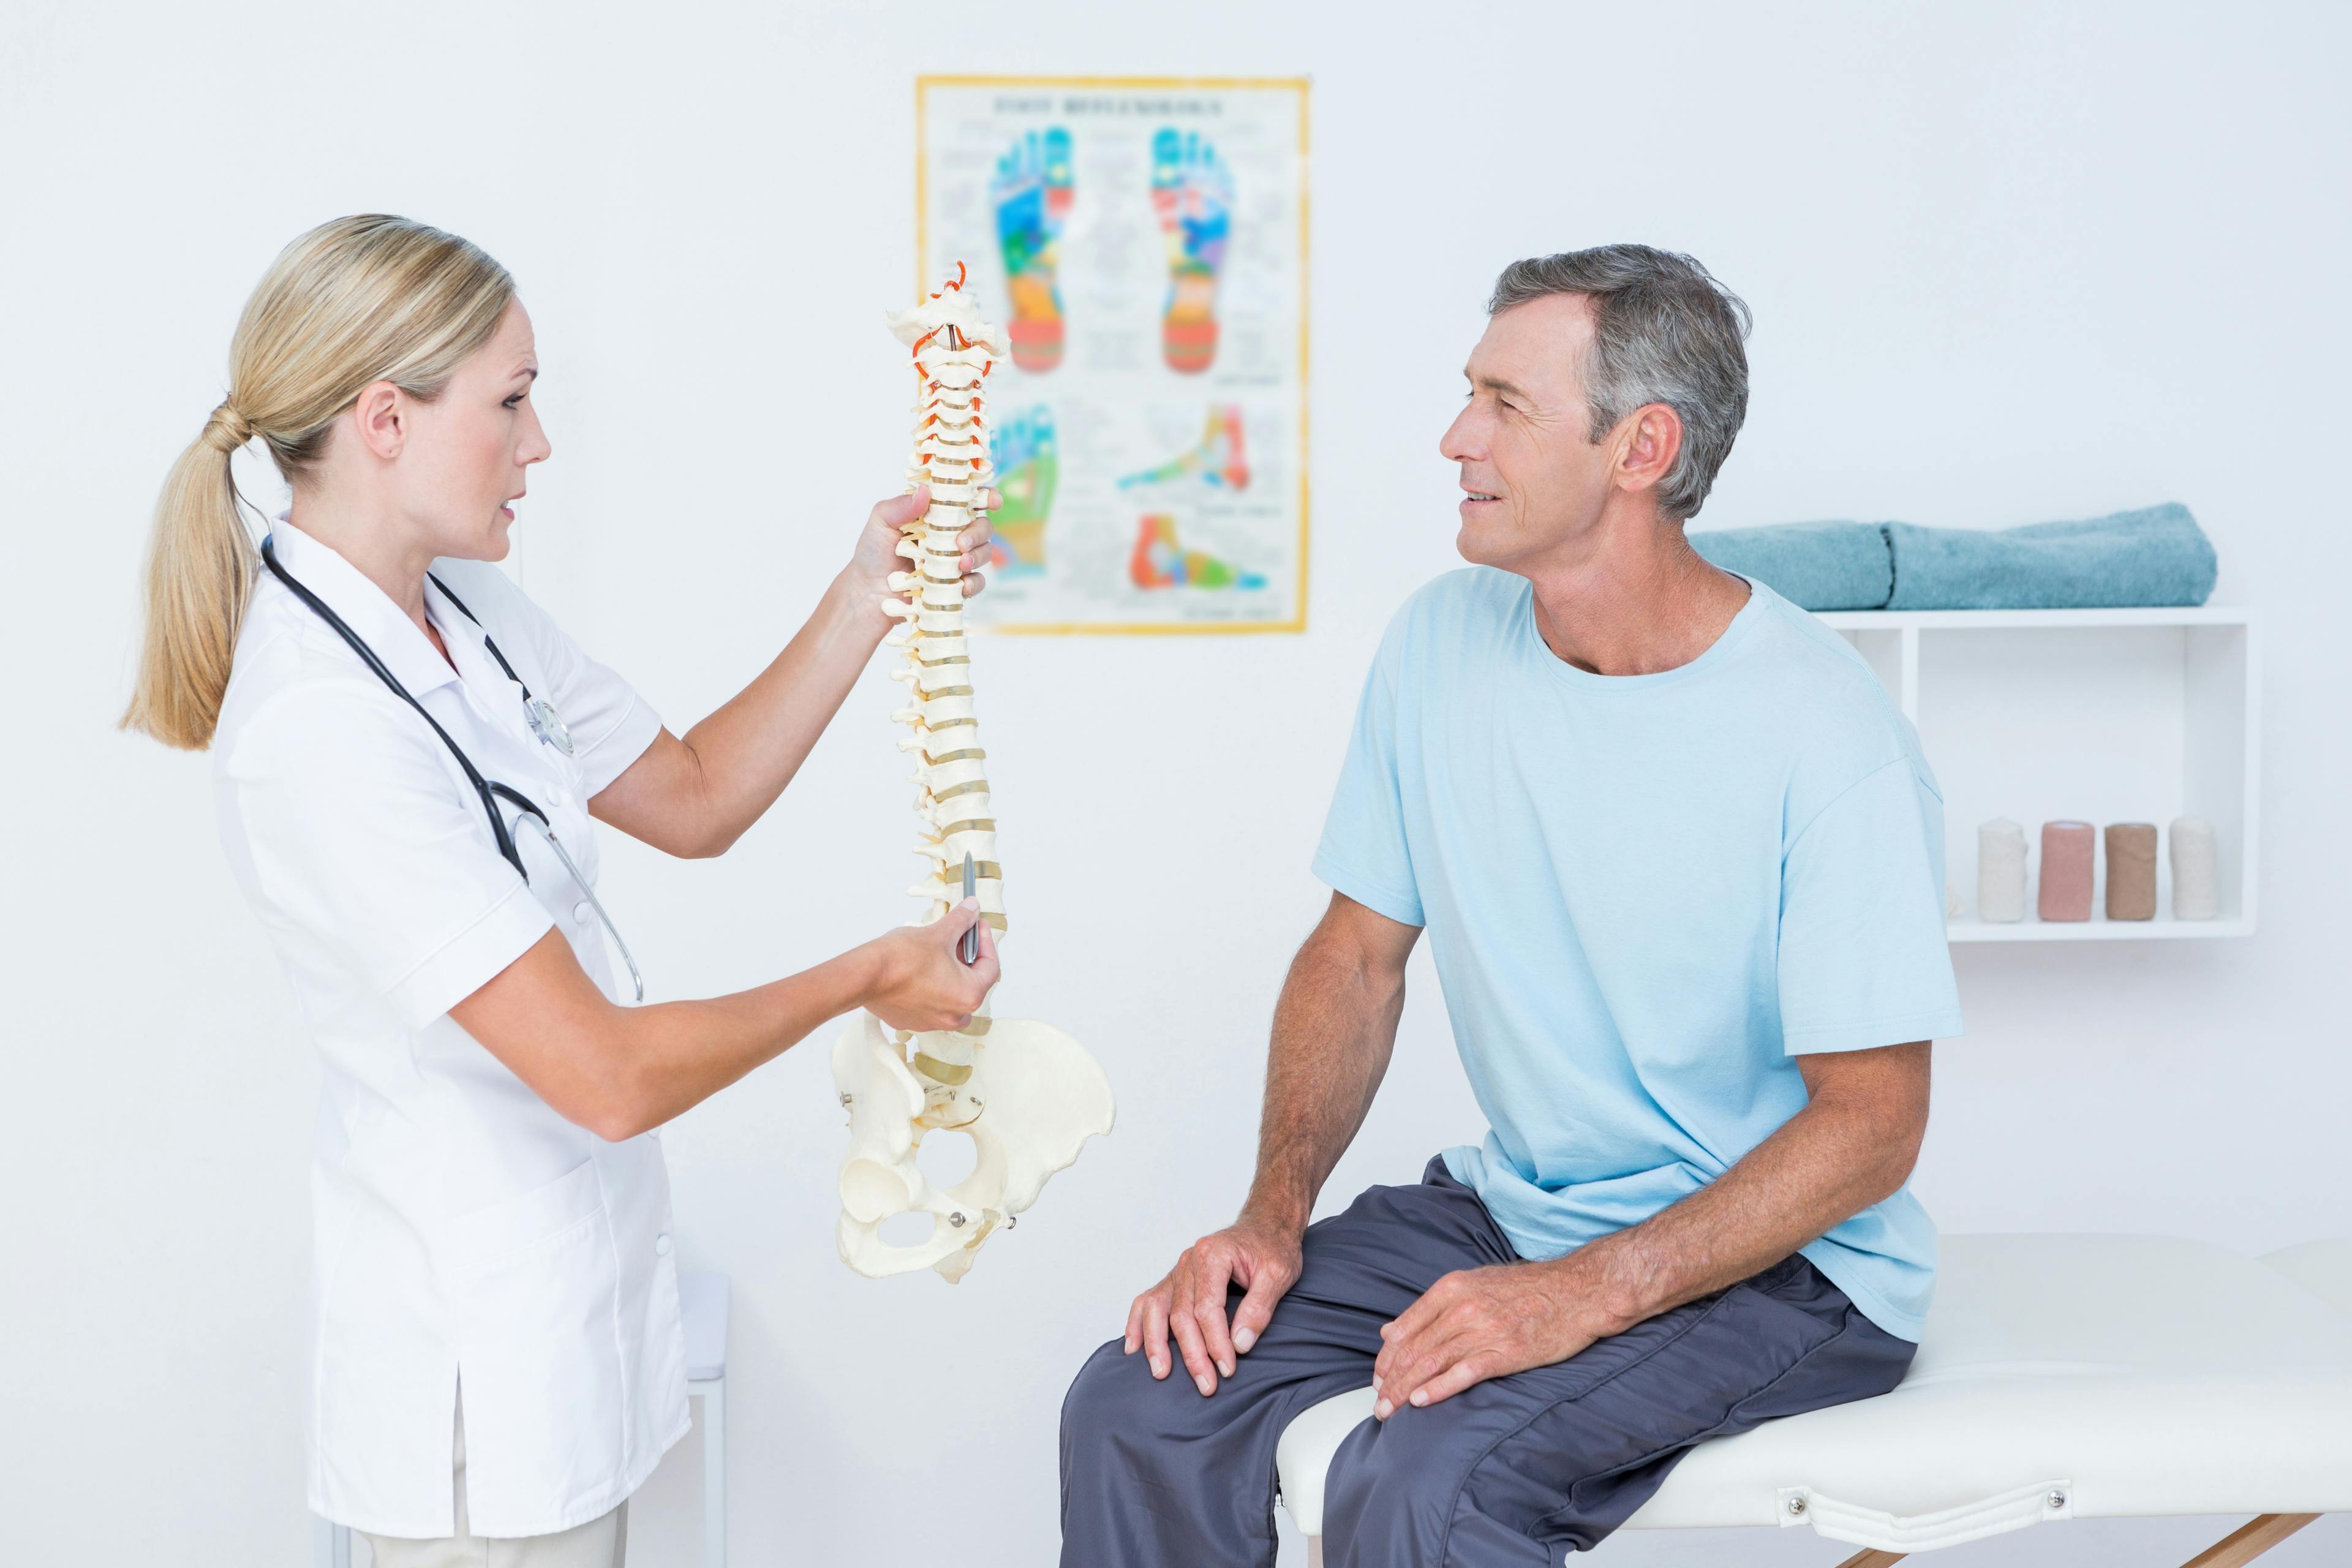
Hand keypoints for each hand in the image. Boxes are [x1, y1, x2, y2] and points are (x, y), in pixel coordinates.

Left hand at [848, 485, 1001, 605]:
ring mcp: (955, 559)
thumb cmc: (872, 553)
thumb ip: (901, 506)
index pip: (967, 498)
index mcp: (937, 512)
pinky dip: (974, 583)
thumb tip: (925, 492)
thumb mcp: (881, 522)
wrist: (868, 593)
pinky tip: (961, 585)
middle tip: (962, 543)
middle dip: (979, 532)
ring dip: (978, 556)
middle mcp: (951, 533)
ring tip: (961, 565)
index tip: (992, 501)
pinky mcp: (956, 583)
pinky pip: (977, 581)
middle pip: (982, 525)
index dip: (986, 496)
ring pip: (984, 552)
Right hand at [857, 900, 999, 1033]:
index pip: (990, 966)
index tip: (977, 925)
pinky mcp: (911, 1021)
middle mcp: (954, 1015)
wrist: (864, 976)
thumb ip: (961, 921)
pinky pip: (930, 1002)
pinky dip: (930, 985)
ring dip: (949, 972)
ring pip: (951, 994)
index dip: (985, 941)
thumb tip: (973, 909)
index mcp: (969, 996)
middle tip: (958, 934)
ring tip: (938, 950)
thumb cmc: (902, 959)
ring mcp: (932, 1022)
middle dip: (966, 956)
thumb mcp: (939, 933)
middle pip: (972, 981)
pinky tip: (920, 967)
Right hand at [1125, 1210, 1302, 1394]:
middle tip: (1207, 1385)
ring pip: (1157, 1309)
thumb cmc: (1272, 1248)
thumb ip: (1260, 1308)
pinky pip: (1148, 1301)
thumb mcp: (1278, 1275)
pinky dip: (1138, 1324)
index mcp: (1212, 1255)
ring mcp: (1178, 1271)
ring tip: (1161, 1373)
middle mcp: (1188, 1261)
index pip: (1207, 1308)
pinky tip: (1133, 1348)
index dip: (1216, 1342)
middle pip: (1181, 1314)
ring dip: (1156, 1343)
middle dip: (1192, 1353)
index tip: (1228, 1369)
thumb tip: (1240, 1344)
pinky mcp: (1175, 1281)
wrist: (1266, 1226)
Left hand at [1371, 1258, 1616, 1417]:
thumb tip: (1390, 1329)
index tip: (1378, 1378)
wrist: (1578, 1290)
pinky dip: (1437, 1389)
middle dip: (1390, 1380)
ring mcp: (1484, 1330)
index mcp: (1451, 1287)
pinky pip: (1462, 1374)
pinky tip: (1421, 1402)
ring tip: (1390, 1410)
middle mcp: (1462, 1307)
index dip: (1386, 1358)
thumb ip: (1433, 1307)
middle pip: (1413, 1349)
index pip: (1404, 1328)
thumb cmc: (1529, 1288)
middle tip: (1379, 1404)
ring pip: (1431, 1363)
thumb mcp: (1475, 1282)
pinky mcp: (1505, 1353)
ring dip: (1405, 1390)